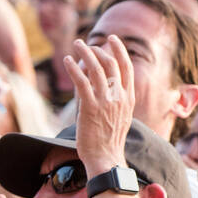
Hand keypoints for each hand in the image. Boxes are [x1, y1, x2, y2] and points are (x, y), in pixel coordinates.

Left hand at [64, 36, 134, 175]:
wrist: (106, 157)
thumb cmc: (110, 140)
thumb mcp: (121, 116)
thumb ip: (116, 100)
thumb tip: (101, 85)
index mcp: (128, 98)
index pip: (127, 67)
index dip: (120, 50)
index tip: (113, 39)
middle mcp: (119, 96)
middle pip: (110, 63)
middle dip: (98, 48)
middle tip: (86, 43)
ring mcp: (106, 101)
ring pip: (96, 68)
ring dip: (85, 52)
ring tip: (76, 45)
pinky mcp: (90, 107)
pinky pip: (81, 81)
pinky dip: (74, 67)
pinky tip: (68, 60)